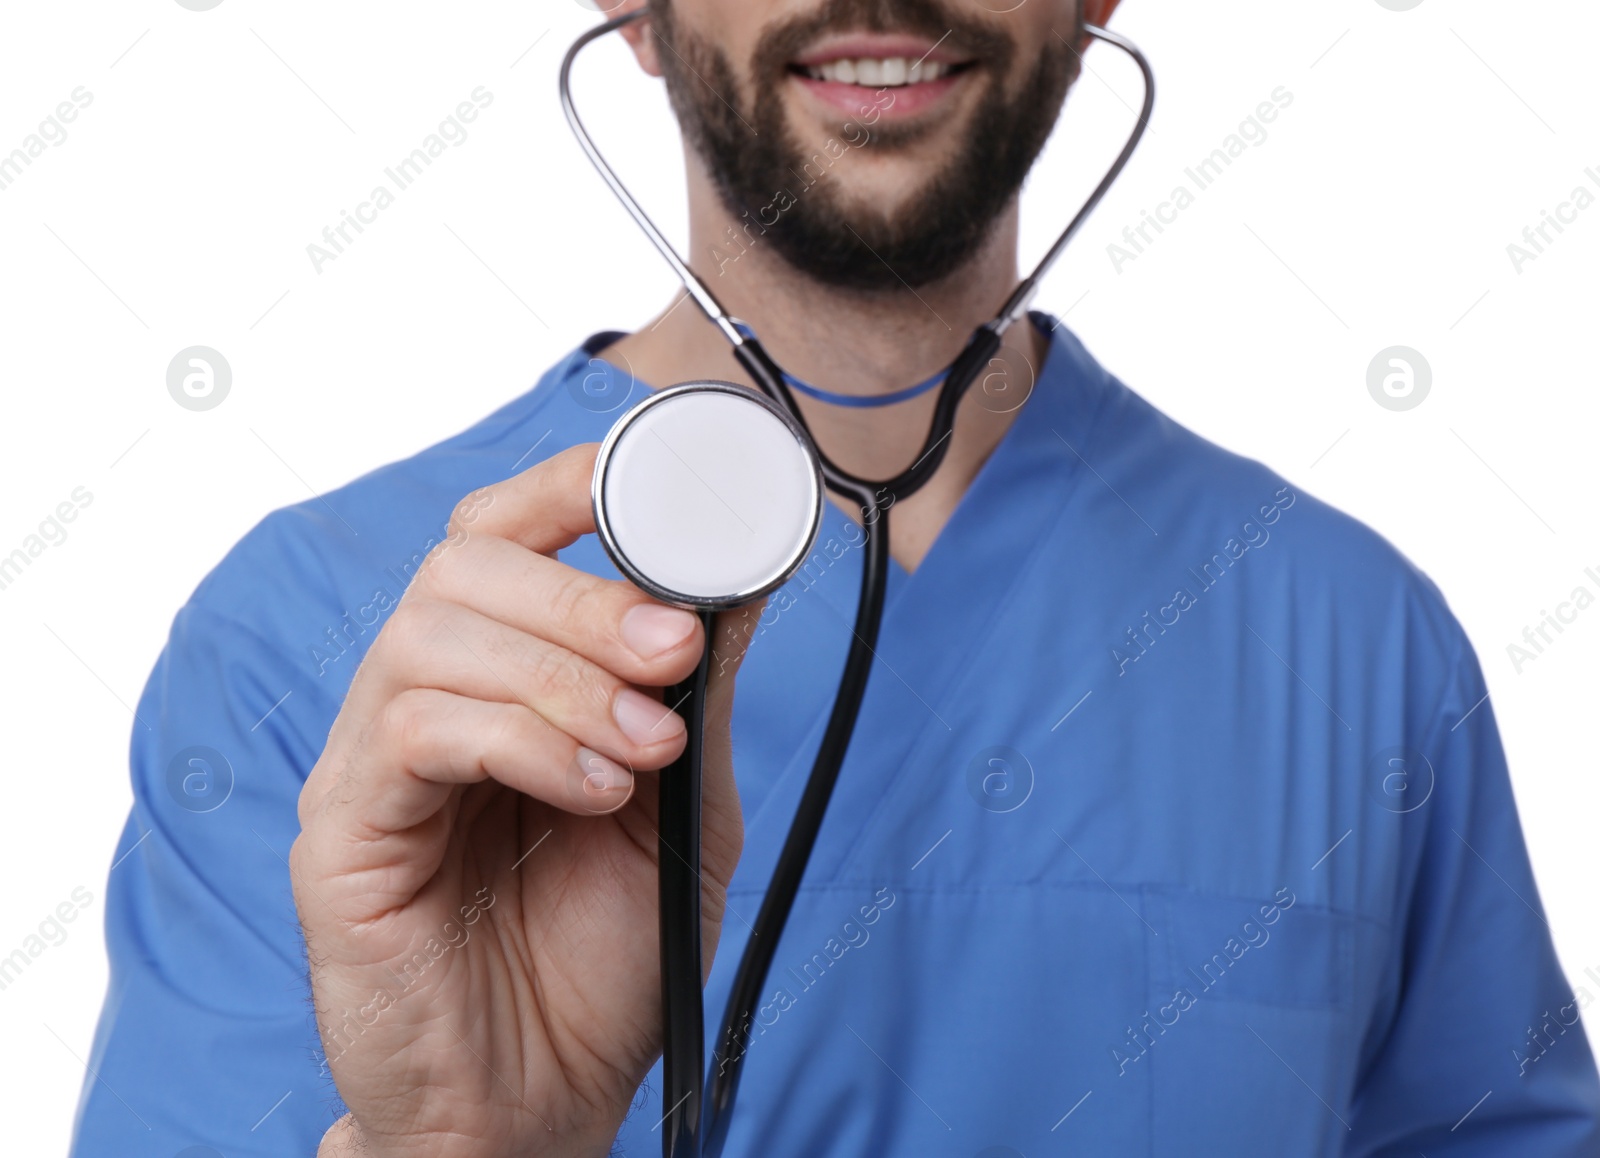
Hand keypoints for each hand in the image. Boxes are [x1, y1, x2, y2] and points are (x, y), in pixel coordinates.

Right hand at [292, 444, 752, 1156]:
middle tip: (672, 655)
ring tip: (647, 747)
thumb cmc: (602, 964)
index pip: (498, 540)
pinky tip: (594, 790)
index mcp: (495, 685)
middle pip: (463, 566)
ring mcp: (370, 765)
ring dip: (565, 673)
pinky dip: (523, 738)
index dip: (565, 490)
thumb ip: (696, 699)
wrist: (539, 1105)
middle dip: (585, 595)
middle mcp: (421, 706)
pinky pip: (414, 730)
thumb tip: (737, 586)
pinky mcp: (340, 834)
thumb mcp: (683, 811)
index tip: (660, 494)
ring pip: (434, 634)